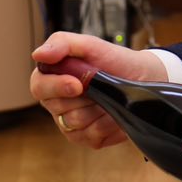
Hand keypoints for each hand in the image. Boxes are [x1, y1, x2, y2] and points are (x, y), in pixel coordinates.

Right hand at [31, 32, 166, 148]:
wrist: (144, 79)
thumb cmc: (115, 61)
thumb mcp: (91, 45)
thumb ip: (62, 44)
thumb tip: (38, 54)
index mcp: (53, 78)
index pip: (39, 86)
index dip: (56, 86)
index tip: (77, 84)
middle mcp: (57, 102)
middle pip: (56, 106)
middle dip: (83, 95)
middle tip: (100, 83)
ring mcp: (70, 122)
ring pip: (74, 121)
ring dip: (97, 106)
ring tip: (108, 94)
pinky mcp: (87, 138)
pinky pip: (91, 135)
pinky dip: (107, 121)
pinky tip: (113, 110)